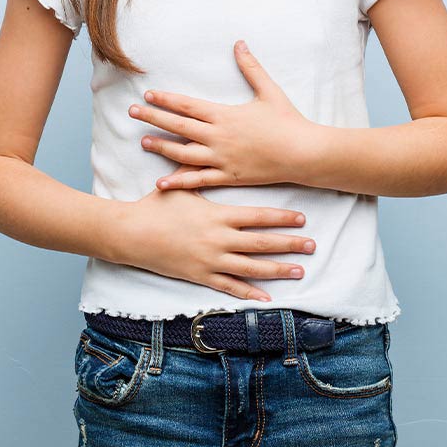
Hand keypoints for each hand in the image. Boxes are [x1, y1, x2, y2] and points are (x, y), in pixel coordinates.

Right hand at [112, 186, 316, 300]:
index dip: (282, 218)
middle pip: (262, 243)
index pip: (258, 217)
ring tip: (299, 270)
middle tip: (313, 245)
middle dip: (289, 244)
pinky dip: (250, 293)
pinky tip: (268, 297)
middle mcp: (219, 240)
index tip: (301, 218)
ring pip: (252, 268)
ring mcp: (211, 261)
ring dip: (278, 269)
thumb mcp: (180, 187)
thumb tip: (208, 150)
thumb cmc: (156, 207)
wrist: (133, 234)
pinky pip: (230, 287)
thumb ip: (198, 173)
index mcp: (217, 215)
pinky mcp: (201, 276)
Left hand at [129, 40, 317, 190]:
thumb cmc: (288, 121)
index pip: (187, 105)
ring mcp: (222, 158)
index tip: (147, 95)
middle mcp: (218, 137)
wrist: (305, 154)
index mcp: (224, 115)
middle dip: (153, 118)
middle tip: (131, 113)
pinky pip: (198, 180)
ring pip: (183, 153)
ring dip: (161, 147)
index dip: (165, 100)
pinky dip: (179, 181)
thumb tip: (239, 43)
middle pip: (178, 126)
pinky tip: (162, 182)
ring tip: (143, 142)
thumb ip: (251, 67)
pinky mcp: (229, 177)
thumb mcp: (268, 90)